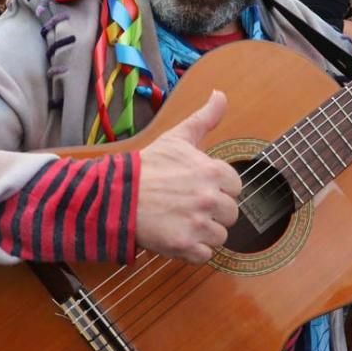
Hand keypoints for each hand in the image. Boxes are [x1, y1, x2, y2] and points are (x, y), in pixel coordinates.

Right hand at [136, 91, 241, 263]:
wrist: (116, 195)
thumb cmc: (148, 166)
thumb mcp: (178, 137)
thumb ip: (205, 118)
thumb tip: (221, 94)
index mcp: (214, 172)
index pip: (236, 188)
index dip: (218, 188)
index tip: (198, 187)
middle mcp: (210, 198)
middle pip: (231, 214)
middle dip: (213, 212)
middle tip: (188, 205)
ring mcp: (198, 224)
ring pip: (220, 237)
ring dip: (204, 233)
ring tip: (181, 220)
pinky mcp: (185, 246)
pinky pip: (204, 256)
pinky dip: (193, 251)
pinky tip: (177, 235)